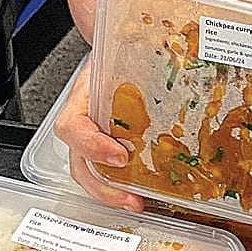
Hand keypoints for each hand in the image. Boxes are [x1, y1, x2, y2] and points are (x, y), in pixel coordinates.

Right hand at [55, 61, 145, 213]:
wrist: (116, 50)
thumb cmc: (117, 52)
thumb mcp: (126, 48)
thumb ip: (139, 48)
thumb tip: (178, 48)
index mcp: (82, 99)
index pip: (72, 128)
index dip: (92, 146)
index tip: (120, 157)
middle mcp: (83, 122)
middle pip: (78, 163)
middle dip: (103, 187)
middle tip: (130, 198)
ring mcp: (92, 136)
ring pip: (89, 173)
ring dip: (111, 193)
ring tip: (136, 202)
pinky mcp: (108, 145)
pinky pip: (106, 170)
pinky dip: (121, 185)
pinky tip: (142, 192)